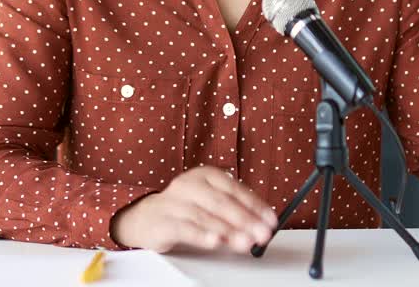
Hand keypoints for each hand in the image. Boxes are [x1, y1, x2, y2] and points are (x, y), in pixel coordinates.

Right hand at [111, 166, 277, 253]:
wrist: (147, 217)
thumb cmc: (185, 209)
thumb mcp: (211, 203)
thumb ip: (235, 211)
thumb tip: (262, 225)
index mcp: (205, 175)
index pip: (234, 189)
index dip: (255, 205)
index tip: (271, 221)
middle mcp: (189, 184)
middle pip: (221, 202)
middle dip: (245, 220)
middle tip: (262, 234)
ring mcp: (174, 202)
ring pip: (205, 216)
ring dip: (229, 231)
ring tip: (245, 242)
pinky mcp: (163, 221)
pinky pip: (185, 229)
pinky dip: (202, 236)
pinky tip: (215, 242)